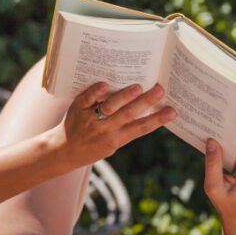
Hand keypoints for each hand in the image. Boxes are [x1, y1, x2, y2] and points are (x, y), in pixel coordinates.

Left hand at [59, 82, 176, 166]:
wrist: (62, 151)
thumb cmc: (93, 146)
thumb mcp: (112, 144)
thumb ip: (126, 129)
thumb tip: (145, 107)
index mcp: (116, 140)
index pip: (141, 129)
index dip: (157, 120)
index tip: (173, 112)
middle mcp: (105, 130)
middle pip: (129, 115)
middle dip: (146, 102)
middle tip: (160, 90)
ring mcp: (90, 120)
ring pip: (110, 107)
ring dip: (124, 97)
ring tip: (138, 87)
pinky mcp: (77, 109)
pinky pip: (87, 99)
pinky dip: (96, 92)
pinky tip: (106, 84)